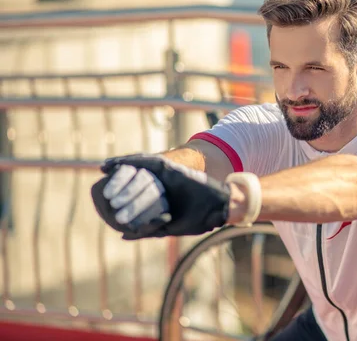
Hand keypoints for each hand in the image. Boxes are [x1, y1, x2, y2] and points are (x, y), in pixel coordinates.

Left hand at [91, 154, 229, 239]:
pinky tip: (115, 164)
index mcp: (160, 200)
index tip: (102, 200)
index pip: (135, 196)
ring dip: (120, 169)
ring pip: (137, 170)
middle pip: (133, 181)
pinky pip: (146, 161)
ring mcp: (165, 176)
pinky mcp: (169, 167)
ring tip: (104, 168)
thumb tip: (123, 235)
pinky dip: (129, 161)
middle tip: (99, 187)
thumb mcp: (167, 227)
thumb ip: (146, 229)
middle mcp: (161, 186)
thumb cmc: (197, 219)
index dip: (119, 195)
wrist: (216, 207)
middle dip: (115, 183)